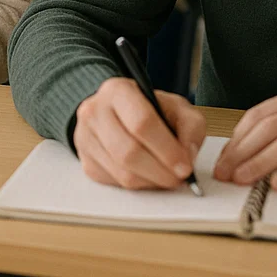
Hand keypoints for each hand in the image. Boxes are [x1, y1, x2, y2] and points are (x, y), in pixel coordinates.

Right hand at [74, 77, 205, 188]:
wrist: (119, 113)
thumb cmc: (151, 111)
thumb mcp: (177, 108)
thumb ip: (191, 126)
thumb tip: (187, 154)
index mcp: (117, 90)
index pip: (141, 123)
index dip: (167, 150)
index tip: (185, 166)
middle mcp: (95, 110)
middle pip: (128, 152)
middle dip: (160, 172)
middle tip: (179, 178)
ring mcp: (85, 136)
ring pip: (122, 173)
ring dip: (151, 182)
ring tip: (165, 176)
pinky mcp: (85, 160)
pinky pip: (115, 183)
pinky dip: (138, 186)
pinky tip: (147, 174)